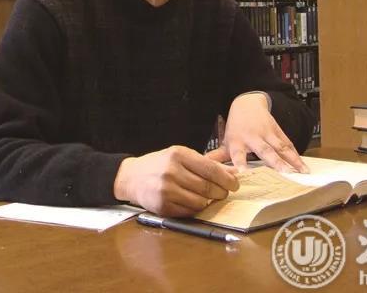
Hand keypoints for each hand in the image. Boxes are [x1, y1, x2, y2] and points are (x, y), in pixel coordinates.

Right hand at [113, 145, 238, 216]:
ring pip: (200, 202)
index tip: (235, 184)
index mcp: (178, 154)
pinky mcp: (162, 206)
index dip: (226, 179)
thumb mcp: (181, 156)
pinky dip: (196, 209)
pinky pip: (189, 212)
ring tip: (208, 198)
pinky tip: (193, 202)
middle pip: (207, 187)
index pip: (210, 169)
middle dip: (221, 192)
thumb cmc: (160, 165)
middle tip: (224, 193)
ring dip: (208, 202)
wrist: (131, 177)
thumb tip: (233, 172)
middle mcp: (171, 171)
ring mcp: (166, 190)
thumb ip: (207, 163)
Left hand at [208, 93, 308, 172]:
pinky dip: (297, 156)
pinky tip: (304, 168)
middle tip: (284, 175)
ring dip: (291, 161)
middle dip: (275, 163)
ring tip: (300, 174)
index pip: (238, 154)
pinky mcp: (279, 132)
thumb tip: (202, 167)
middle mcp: (254, 137)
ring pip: (281, 148)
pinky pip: (289, 145)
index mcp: (238, 141)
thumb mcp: (226, 140)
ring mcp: (268, 134)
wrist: (248, 104)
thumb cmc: (236, 128)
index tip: (243, 175)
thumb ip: (217, 156)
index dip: (240, 164)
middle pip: (265, 151)